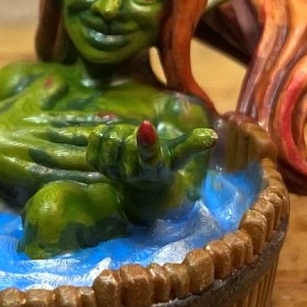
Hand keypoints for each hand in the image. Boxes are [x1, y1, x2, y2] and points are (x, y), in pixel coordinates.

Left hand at [86, 119, 215, 184]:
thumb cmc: (164, 161)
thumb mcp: (179, 154)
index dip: (147, 141)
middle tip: (135, 135)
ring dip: (115, 132)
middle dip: (129, 132)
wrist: (141, 181)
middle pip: (124, 140)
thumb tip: (213, 136)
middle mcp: (133, 173)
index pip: (150, 154)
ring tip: (125, 138)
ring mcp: (112, 172)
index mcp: (154, 166)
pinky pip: (94, 140)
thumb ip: (193, 144)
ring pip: (108, 139)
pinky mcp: (97, 166)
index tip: (145, 125)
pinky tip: (110, 141)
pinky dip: (101, 134)